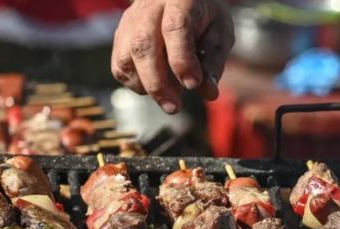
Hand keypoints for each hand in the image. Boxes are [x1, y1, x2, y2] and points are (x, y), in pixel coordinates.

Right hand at [112, 0, 233, 113]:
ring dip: (146, 86)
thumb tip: (208, 93)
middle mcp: (149, 8)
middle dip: (158, 83)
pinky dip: (135, 83)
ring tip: (169, 98)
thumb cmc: (204, 16)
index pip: (175, 29)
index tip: (193, 84)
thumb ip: (214, 61)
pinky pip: (119, 65)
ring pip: (126, 57)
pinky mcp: (121, 36)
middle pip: (143, 45)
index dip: (182, 60)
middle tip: (174, 107)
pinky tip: (155, 86)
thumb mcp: (220, 32)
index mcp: (179, 1)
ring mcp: (131, 21)